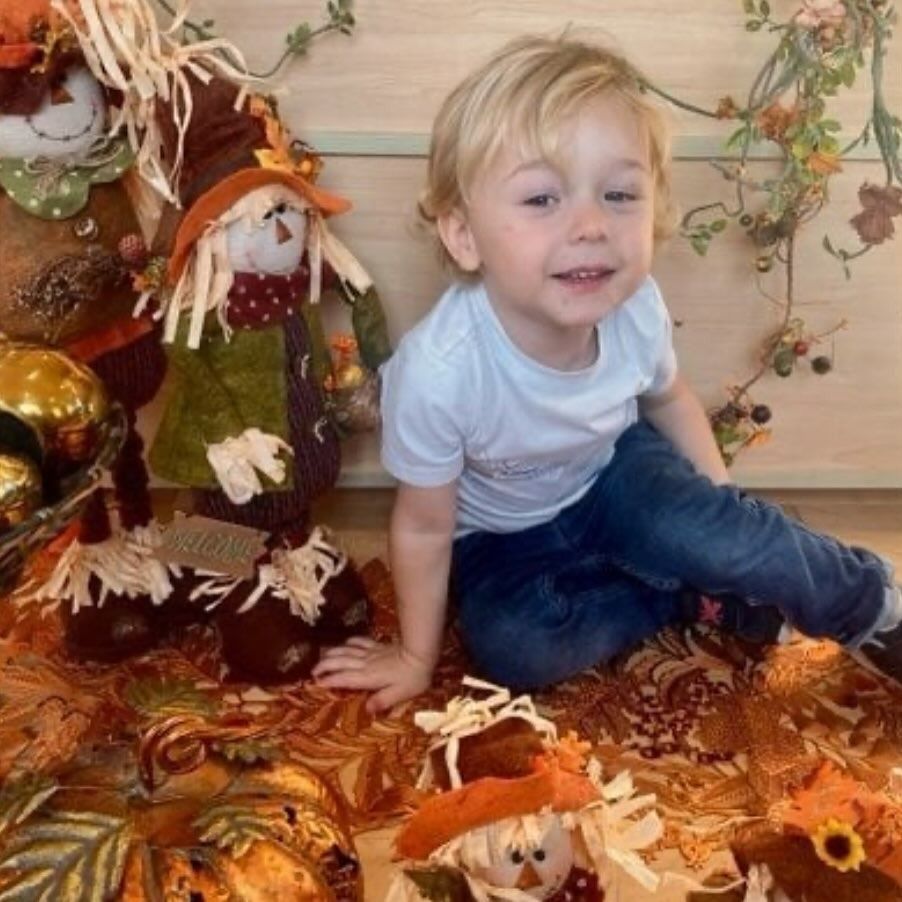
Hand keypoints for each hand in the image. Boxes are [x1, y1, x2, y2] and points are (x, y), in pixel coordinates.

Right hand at [312, 637, 433, 713]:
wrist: (421, 653)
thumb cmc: (413, 677)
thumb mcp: (399, 694)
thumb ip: (382, 701)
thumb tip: (367, 710)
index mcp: (368, 677)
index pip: (344, 679)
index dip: (329, 680)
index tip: (316, 682)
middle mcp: (365, 664)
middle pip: (340, 662)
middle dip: (325, 665)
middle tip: (313, 670)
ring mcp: (371, 653)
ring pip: (346, 651)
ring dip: (333, 653)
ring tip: (321, 657)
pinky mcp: (378, 645)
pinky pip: (360, 642)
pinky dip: (349, 642)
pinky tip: (345, 643)